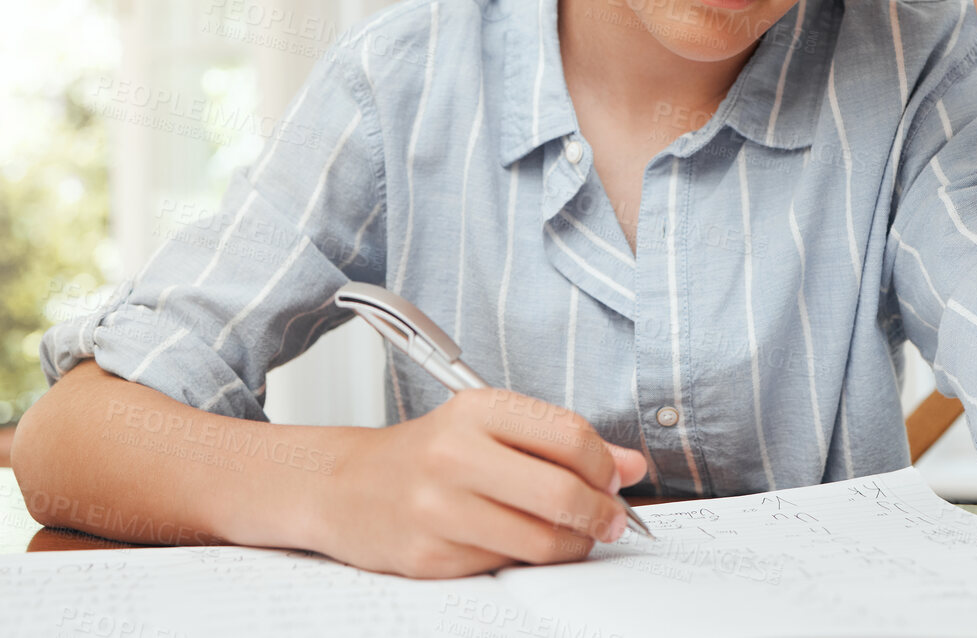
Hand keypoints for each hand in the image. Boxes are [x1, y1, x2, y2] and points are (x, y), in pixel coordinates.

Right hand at [312, 388, 648, 577]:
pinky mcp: (429, 556)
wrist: (345, 486)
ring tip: (573, 536)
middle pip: (561, 493)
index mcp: (477, 410)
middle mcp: (455, 455)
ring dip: (574, 545)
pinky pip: (506, 566)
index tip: (615, 479)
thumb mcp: (490, 427)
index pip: (569, 435)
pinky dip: (527, 560)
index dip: (606, 464)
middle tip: (611, 520)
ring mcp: (439, 509)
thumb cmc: (430, 454)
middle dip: (601, 513)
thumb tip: (631, 466)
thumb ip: (561, 442)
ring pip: (541, 541)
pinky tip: (518, 543)